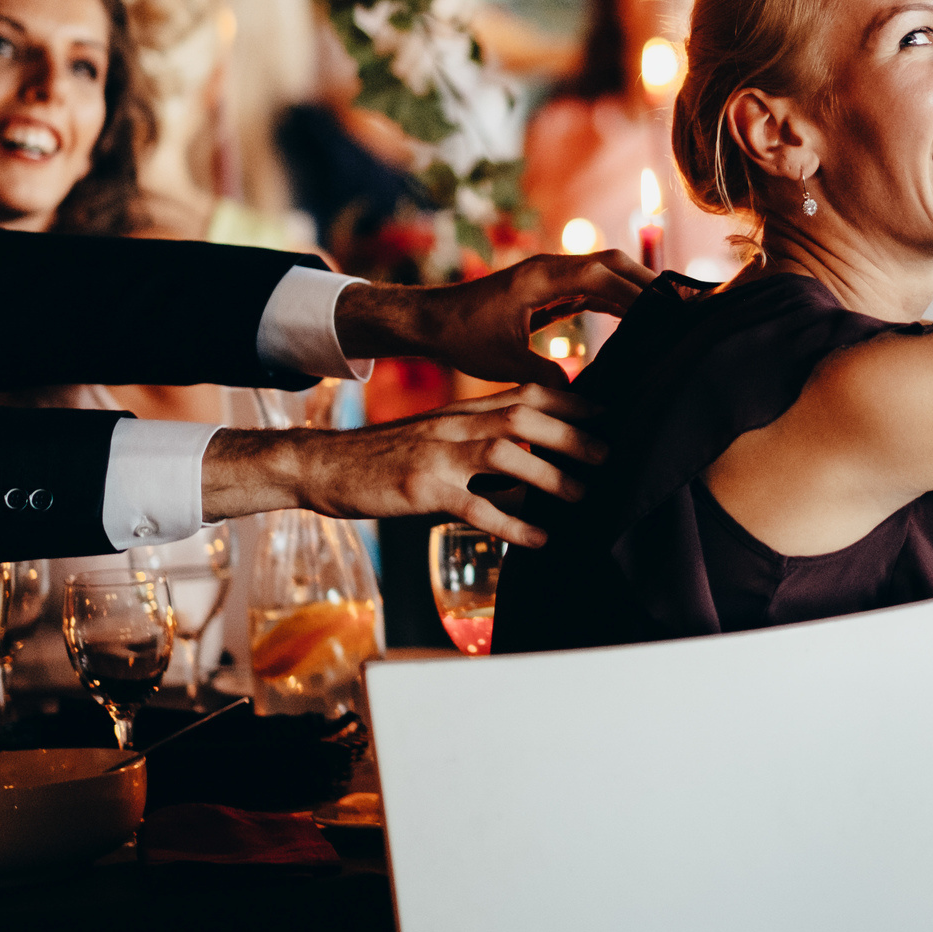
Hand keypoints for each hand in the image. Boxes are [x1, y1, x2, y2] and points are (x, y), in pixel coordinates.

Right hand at [202, 383, 606, 545]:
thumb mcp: (439, 437)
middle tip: (610, 457)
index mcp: (462, 409)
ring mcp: (438, 455)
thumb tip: (534, 466)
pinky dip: (512, 523)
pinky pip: (475, 506)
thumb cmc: (387, 458)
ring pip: (505, 454)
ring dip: (550, 476)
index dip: (571, 399)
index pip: (526, 392)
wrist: (323, 466)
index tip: (609, 412)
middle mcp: (455, 424)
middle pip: (525, 416)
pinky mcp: (422, 489)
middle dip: (573, 434)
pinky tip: (539, 539)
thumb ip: (482, 443)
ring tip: (583, 497)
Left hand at [336, 250, 654, 387]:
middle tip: (685, 304)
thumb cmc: (462, 337)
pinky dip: (619, 299)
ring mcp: (552, 276)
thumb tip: (582, 394)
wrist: (432, 321)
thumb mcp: (505, 362)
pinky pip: (594, 287)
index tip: (670, 308)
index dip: (640, 290)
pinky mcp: (550, 288)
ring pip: (607, 273)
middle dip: (650, 281)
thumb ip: (545, 375)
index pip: (604, 276)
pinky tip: (638, 320)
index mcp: (542, 277)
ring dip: (638, 289)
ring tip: (672, 312)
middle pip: (614, 264)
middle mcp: (551, 268)